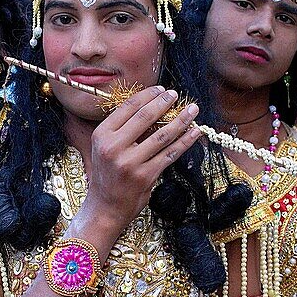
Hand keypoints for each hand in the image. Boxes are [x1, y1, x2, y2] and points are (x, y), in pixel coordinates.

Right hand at [85, 85, 200, 232]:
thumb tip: (152, 106)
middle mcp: (114, 147)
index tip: (161, 89)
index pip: (128, 108)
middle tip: (176, 94)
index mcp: (102, 135)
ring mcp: (130, 163)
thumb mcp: (104, 148)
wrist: (105, 207)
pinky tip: (194, 132)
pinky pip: (170, 154)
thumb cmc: (107, 174)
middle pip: (145, 117)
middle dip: (165, 103)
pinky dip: (185, 141)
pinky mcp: (145, 176)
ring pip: (162, 135)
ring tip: (192, 110)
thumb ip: (122, 129)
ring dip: (181, 120)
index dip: (147, 95)